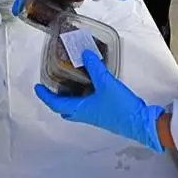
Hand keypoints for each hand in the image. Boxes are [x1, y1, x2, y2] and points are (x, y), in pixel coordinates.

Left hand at [35, 51, 164, 152]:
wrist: (140, 123)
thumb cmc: (121, 107)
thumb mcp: (106, 83)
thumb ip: (95, 68)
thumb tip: (84, 54)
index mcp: (81, 109)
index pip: (56, 104)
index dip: (45, 96)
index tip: (37, 87)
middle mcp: (85, 115)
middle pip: (64, 110)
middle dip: (55, 100)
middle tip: (52, 87)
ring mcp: (95, 117)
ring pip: (75, 109)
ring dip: (69, 99)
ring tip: (69, 84)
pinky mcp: (104, 116)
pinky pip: (86, 108)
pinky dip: (82, 99)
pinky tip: (90, 88)